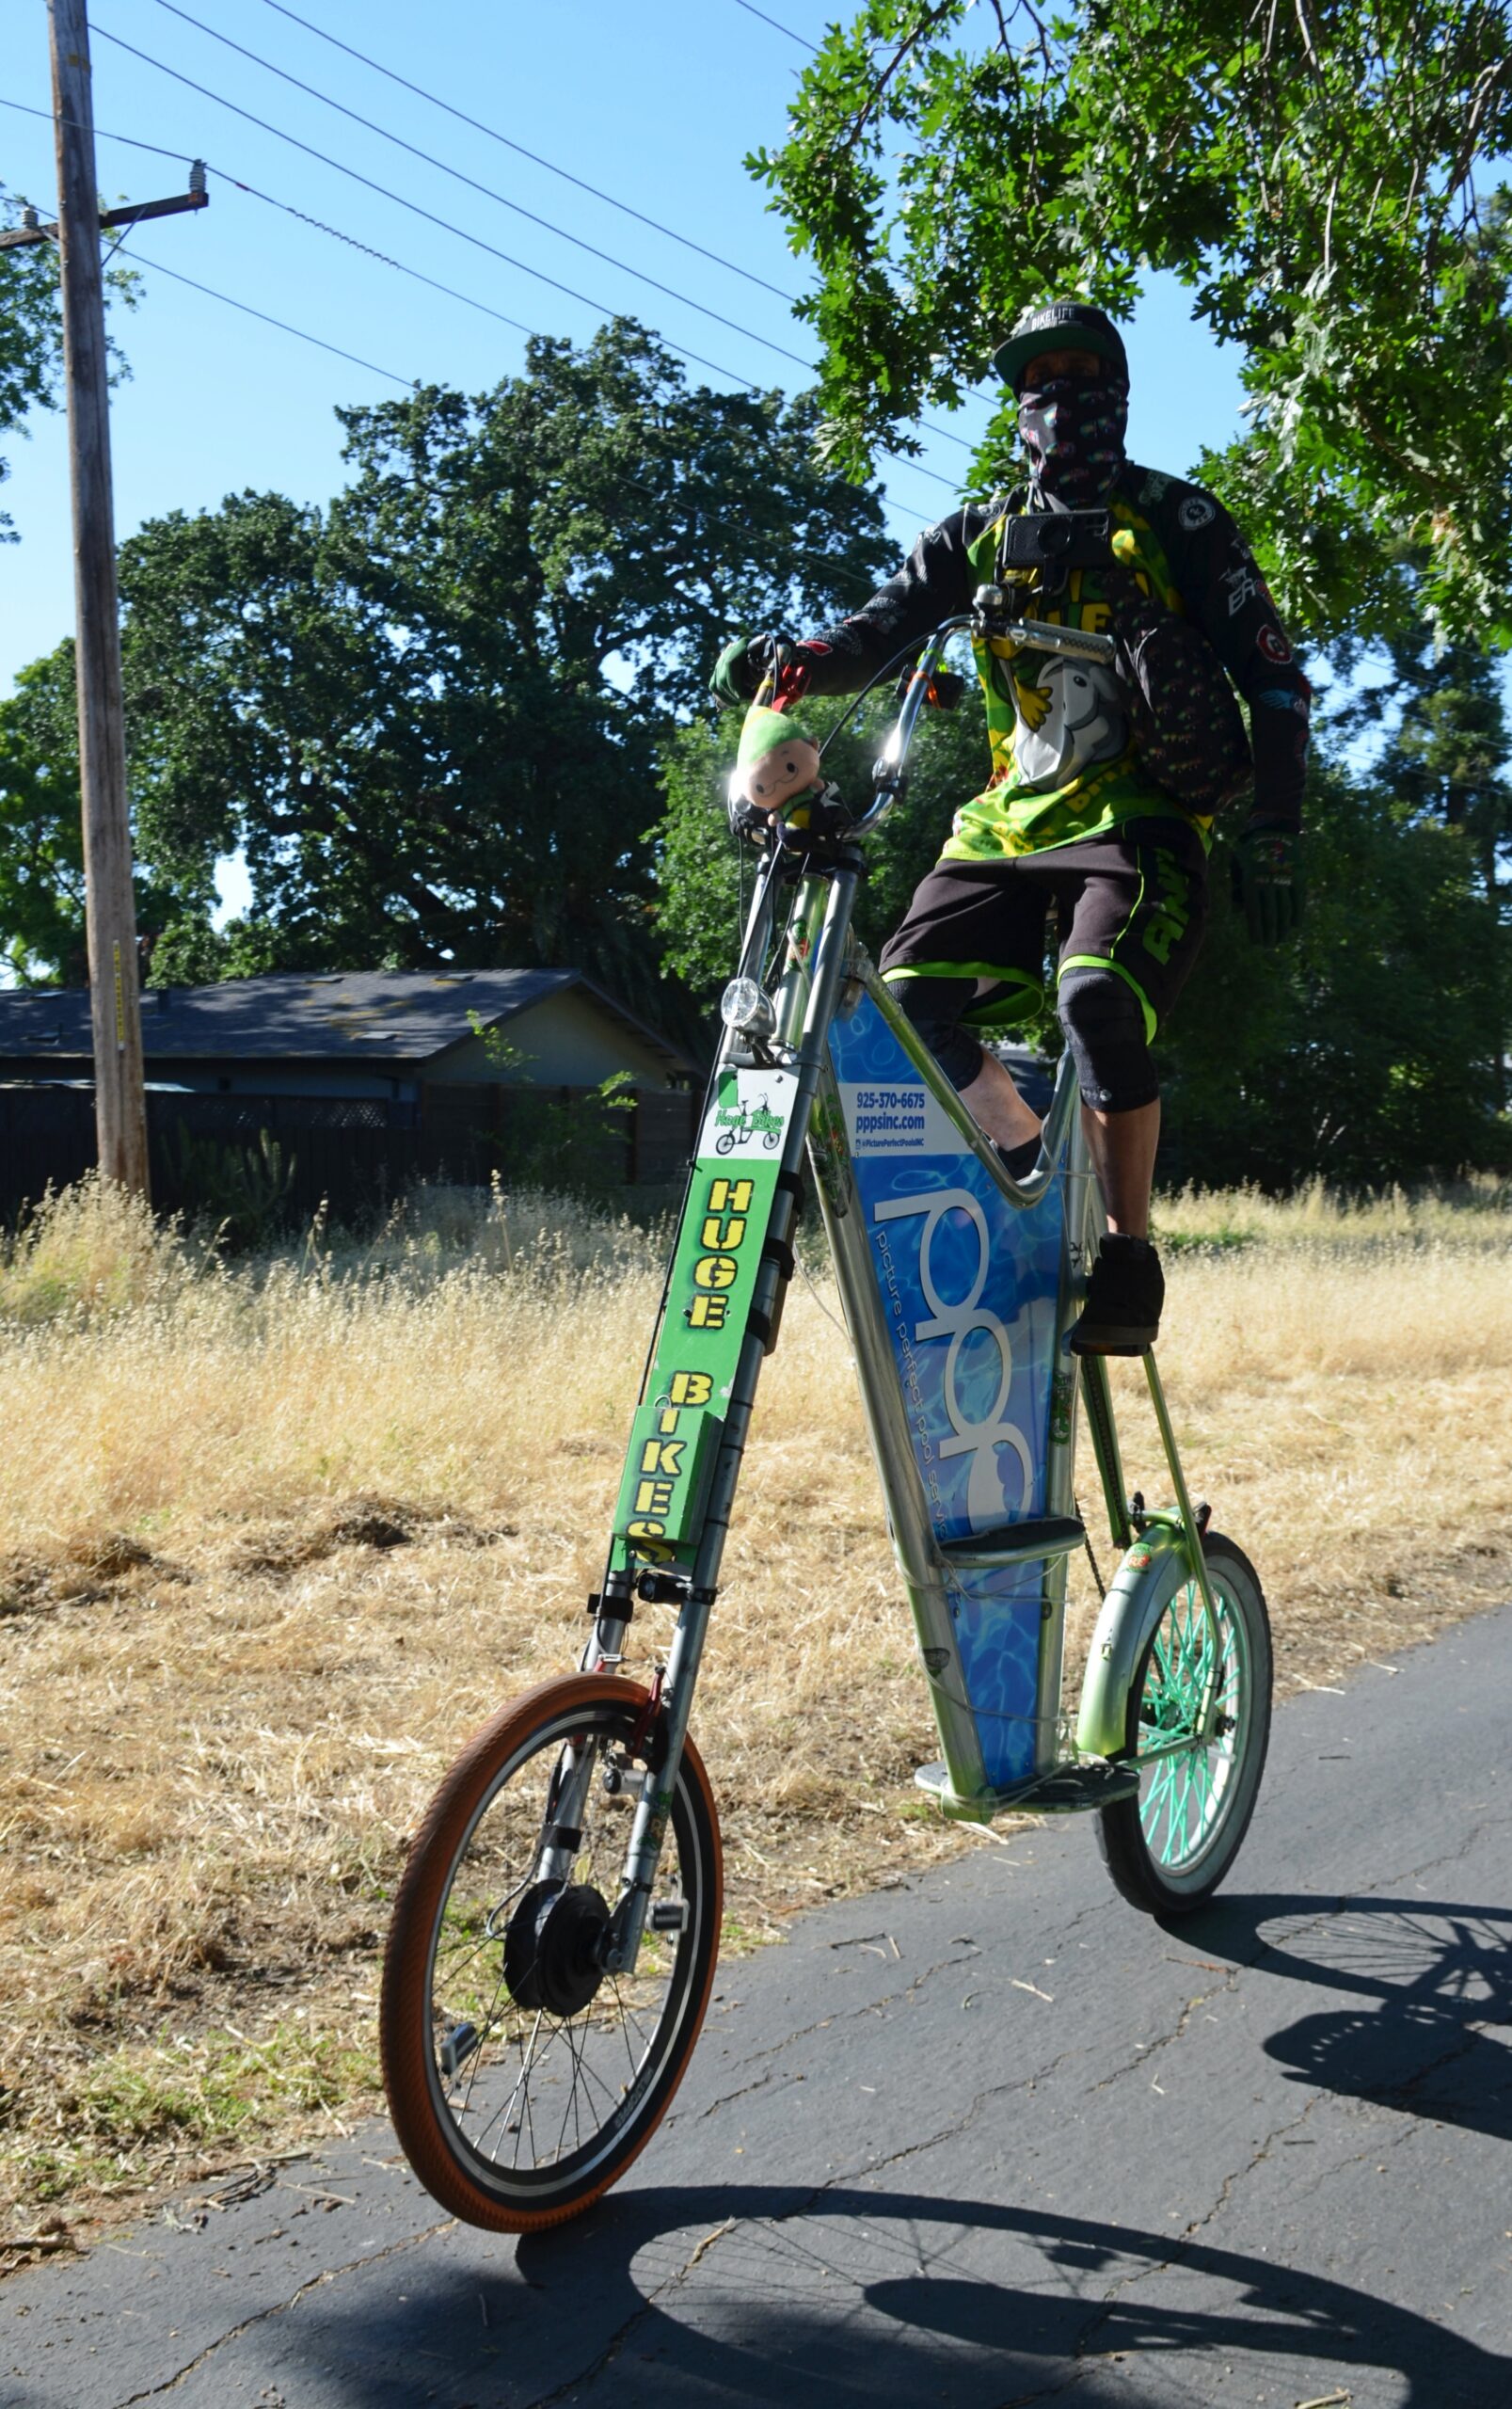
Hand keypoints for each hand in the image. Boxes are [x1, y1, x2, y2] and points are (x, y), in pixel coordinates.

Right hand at [710, 632, 787, 708]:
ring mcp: (721, 660)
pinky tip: (732, 702)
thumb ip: (776, 660)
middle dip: (733, 694)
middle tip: (745, 701)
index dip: (734, 682)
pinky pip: (714, 685)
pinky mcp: (717, 670)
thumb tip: (776, 668)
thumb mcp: (773, 656)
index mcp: (742, 646)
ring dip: (727, 697)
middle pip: (722, 677)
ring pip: (716, 683)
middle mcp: (728, 651)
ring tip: (739, 702)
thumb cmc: (771, 656)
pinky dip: (721, 696)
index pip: (731, 664)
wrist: (763, 651)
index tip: (741, 696)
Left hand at [1231, 821, 1303, 944]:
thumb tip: (1238, 913)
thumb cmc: (1250, 850)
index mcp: (1251, 881)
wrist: (1274, 829)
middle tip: (1269, 947)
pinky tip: (1295, 925)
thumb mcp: (1237, 866)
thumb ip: (1237, 890)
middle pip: (1270, 915)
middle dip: (1269, 933)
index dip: (1255, 929)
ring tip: (1280, 939)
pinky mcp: (1299, 876)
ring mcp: (1285, 879)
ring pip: (1285, 909)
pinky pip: (1299, 899)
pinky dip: (1297, 913)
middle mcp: (1268, 883)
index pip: (1253, 912)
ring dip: (1283, 927)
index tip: (1256, 942)